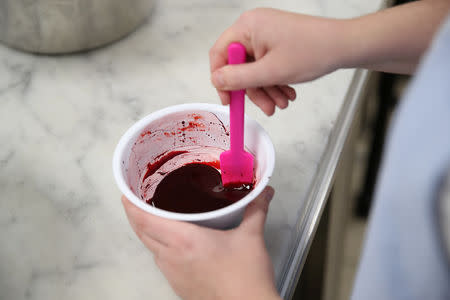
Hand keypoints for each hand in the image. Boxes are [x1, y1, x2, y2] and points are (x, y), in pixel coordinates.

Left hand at [122, 186, 280, 299]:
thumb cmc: (246, 277)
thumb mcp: (251, 236)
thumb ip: (256, 208)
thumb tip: (264, 190)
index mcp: (184, 240)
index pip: (144, 220)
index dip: (130, 205)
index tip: (125, 192)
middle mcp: (172, 257)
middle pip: (141, 232)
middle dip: (135, 215)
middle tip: (136, 199)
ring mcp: (173, 274)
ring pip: (150, 247)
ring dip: (146, 231)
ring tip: (153, 216)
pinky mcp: (178, 286)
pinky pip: (160, 261)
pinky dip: (158, 247)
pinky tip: (172, 242)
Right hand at [210, 8, 346, 114]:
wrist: (344, 45)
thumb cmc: (313, 51)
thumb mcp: (270, 72)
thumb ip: (238, 78)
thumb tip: (216, 81)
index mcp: (247, 26)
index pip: (219, 53)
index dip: (221, 80)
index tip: (229, 100)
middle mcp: (254, 27)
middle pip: (239, 65)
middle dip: (253, 90)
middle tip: (265, 107)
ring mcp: (267, 34)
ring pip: (255, 69)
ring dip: (266, 89)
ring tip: (281, 103)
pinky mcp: (277, 41)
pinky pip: (267, 65)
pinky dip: (275, 81)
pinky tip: (286, 93)